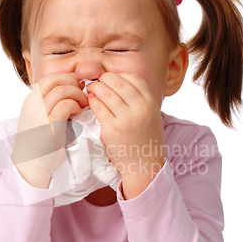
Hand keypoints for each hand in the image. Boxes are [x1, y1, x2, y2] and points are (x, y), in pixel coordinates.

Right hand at [12, 73, 87, 186]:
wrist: (31, 163)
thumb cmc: (39, 142)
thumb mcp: (40, 118)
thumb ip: (51, 104)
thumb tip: (73, 90)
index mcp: (31, 101)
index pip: (50, 77)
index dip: (66, 78)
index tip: (76, 86)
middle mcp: (33, 104)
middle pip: (56, 80)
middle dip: (73, 83)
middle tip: (82, 94)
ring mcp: (40, 114)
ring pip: (62, 90)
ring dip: (77, 95)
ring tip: (82, 105)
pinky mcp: (49, 126)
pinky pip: (65, 105)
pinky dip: (75, 106)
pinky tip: (77, 113)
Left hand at [86, 72, 164, 197]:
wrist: (144, 165)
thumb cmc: (146, 140)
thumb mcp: (152, 116)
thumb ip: (141, 100)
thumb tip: (121, 82)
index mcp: (151, 103)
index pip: (134, 78)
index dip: (120, 76)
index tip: (112, 80)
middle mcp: (140, 108)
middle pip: (118, 81)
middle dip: (104, 79)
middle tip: (97, 82)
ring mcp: (126, 118)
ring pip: (105, 92)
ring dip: (95, 87)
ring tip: (91, 89)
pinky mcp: (111, 129)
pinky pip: (98, 107)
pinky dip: (92, 100)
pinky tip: (90, 100)